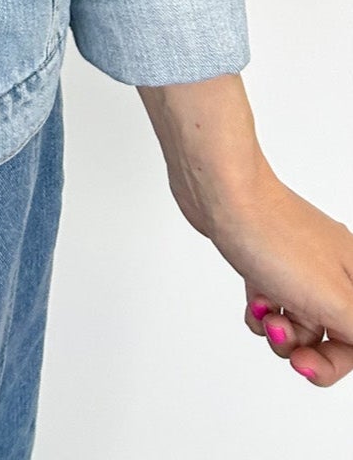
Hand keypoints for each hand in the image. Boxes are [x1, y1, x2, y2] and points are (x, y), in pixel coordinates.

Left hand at [214, 172, 352, 387]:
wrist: (221, 191)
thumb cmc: (276, 237)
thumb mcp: (333, 300)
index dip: (334, 362)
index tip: (305, 364)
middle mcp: (333, 269)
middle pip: (331, 333)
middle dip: (303, 346)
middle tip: (279, 335)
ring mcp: (299, 264)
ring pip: (298, 321)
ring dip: (278, 329)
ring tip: (264, 311)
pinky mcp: (267, 259)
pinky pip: (272, 303)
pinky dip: (260, 311)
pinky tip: (252, 301)